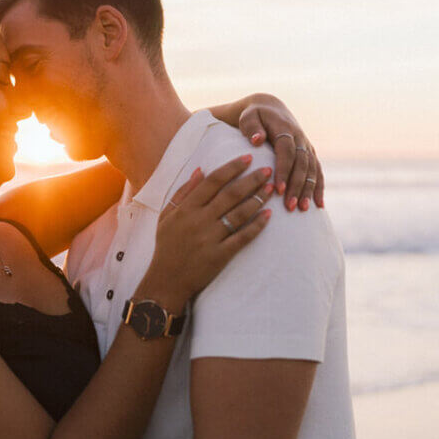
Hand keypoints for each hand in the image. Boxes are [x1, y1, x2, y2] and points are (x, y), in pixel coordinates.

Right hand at [148, 155, 272, 300]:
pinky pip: (242, 237)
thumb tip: (200, 169)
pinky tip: (268, 216)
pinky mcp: (220, 255)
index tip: (248, 158)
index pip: (213, 181)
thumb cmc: (167, 245)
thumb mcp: (166, 215)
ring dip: (257, 199)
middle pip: (230, 194)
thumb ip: (183, 192)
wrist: (166, 280)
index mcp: (186, 208)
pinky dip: (257, 226)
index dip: (232, 167)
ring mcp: (210, 238)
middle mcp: (198, 220)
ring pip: (239, 214)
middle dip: (251, 180)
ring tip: (272, 189)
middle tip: (268, 170)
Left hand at [237, 94, 323, 211]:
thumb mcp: (248, 117)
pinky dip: (319, 188)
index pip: (286, 151)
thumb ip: (251, 127)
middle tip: (290, 206)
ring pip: (312, 170)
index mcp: (285, 129)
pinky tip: (318, 205)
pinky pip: (317, 171)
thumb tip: (257, 140)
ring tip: (303, 209)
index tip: (277, 189)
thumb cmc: (254, 116)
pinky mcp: (310, 153)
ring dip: (309, 190)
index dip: (284, 170)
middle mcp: (300, 138)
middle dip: (297, 186)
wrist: (270, 108)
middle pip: (302, 164)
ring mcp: (307, 146)